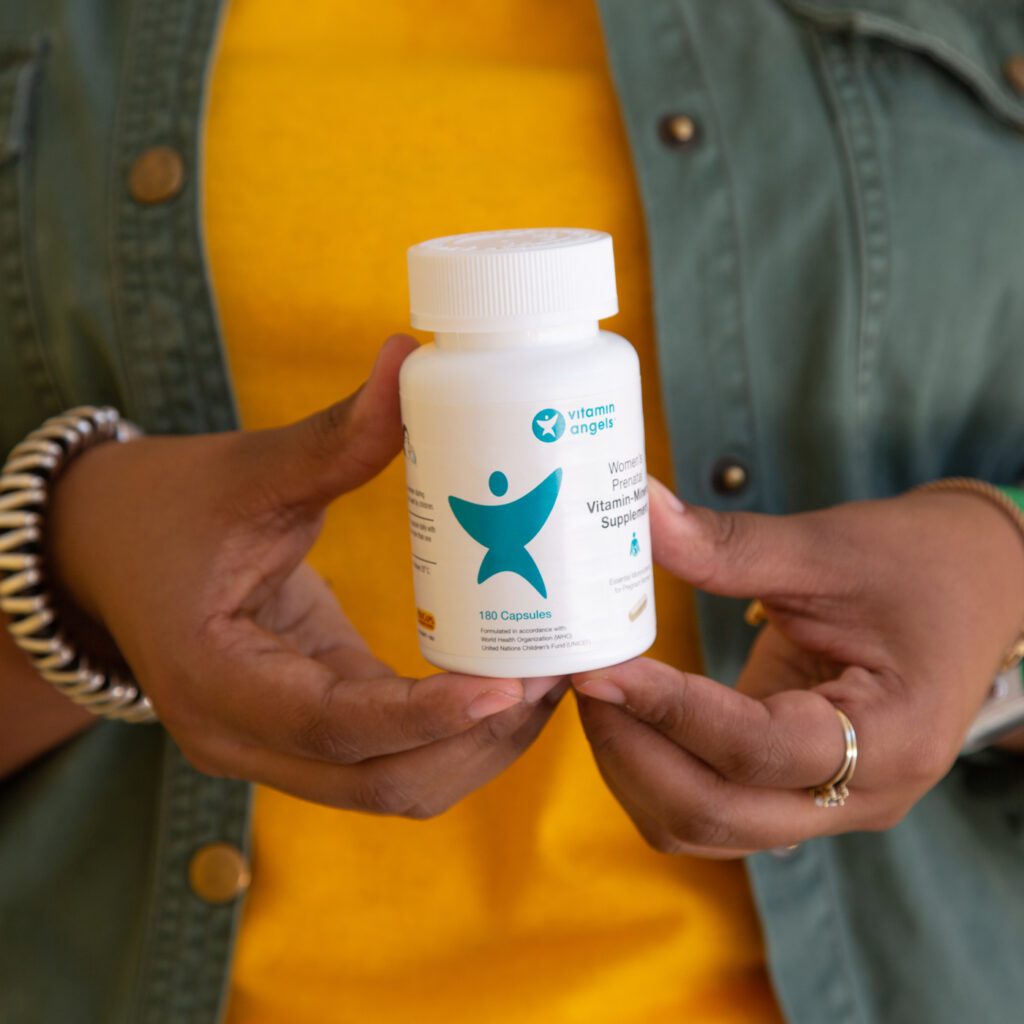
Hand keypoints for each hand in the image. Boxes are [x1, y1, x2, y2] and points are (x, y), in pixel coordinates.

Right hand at [48, 335, 564, 815]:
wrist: (107, 547)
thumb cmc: (168, 507)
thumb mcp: (249, 471)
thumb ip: (336, 435)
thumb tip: (414, 358)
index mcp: (215, 680)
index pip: (337, 728)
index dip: (431, 717)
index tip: (516, 684)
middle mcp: (240, 737)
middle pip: (384, 783)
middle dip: (481, 741)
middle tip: (559, 672)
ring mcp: (271, 747)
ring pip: (394, 786)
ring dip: (478, 748)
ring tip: (548, 680)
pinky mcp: (303, 730)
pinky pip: (388, 757)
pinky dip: (451, 733)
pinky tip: (504, 682)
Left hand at [571, 477, 1023, 855]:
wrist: (974, 588)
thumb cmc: (919, 564)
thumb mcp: (829, 548)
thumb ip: (731, 545)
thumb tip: (638, 513)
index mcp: (891, 736)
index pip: (755, 748)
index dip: (667, 710)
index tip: (599, 666)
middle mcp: (862, 794)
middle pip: (716, 812)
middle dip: (632, 751)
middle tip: (583, 678)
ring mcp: (829, 804)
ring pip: (703, 827)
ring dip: (635, 770)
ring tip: (598, 693)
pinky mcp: (797, 792)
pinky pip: (710, 808)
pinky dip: (657, 773)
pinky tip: (628, 715)